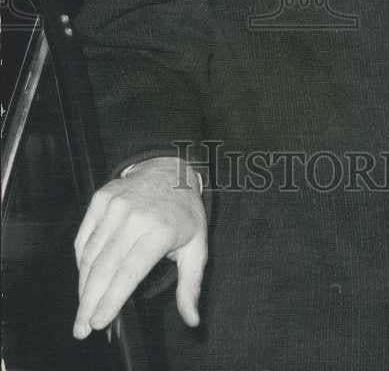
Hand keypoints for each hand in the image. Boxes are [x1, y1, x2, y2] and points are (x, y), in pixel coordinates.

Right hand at [73, 156, 206, 338]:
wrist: (171, 170)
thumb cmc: (184, 214)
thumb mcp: (197, 247)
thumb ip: (191, 285)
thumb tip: (192, 320)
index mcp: (161, 230)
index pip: (130, 272)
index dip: (112, 299)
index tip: (98, 322)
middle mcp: (136, 216)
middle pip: (105, 268)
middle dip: (89, 302)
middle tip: (82, 329)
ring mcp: (116, 205)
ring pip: (90, 255)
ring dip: (83, 286)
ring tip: (82, 309)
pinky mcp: (101, 198)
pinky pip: (84, 238)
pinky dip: (81, 262)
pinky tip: (85, 279)